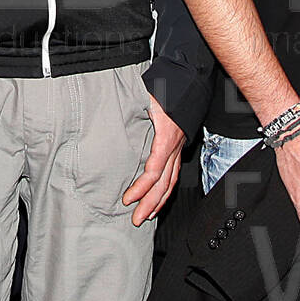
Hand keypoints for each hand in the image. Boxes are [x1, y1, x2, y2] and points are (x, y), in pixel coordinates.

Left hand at [121, 98, 184, 225]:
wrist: (188, 81)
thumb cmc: (167, 87)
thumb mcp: (147, 96)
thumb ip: (132, 107)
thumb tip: (111, 112)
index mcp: (167, 138)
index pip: (154, 171)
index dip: (141, 187)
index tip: (128, 198)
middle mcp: (175, 147)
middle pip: (164, 183)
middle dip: (150, 203)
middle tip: (136, 219)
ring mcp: (178, 148)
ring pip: (171, 181)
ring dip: (159, 201)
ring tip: (147, 215)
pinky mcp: (178, 147)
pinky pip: (174, 173)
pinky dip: (166, 189)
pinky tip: (159, 198)